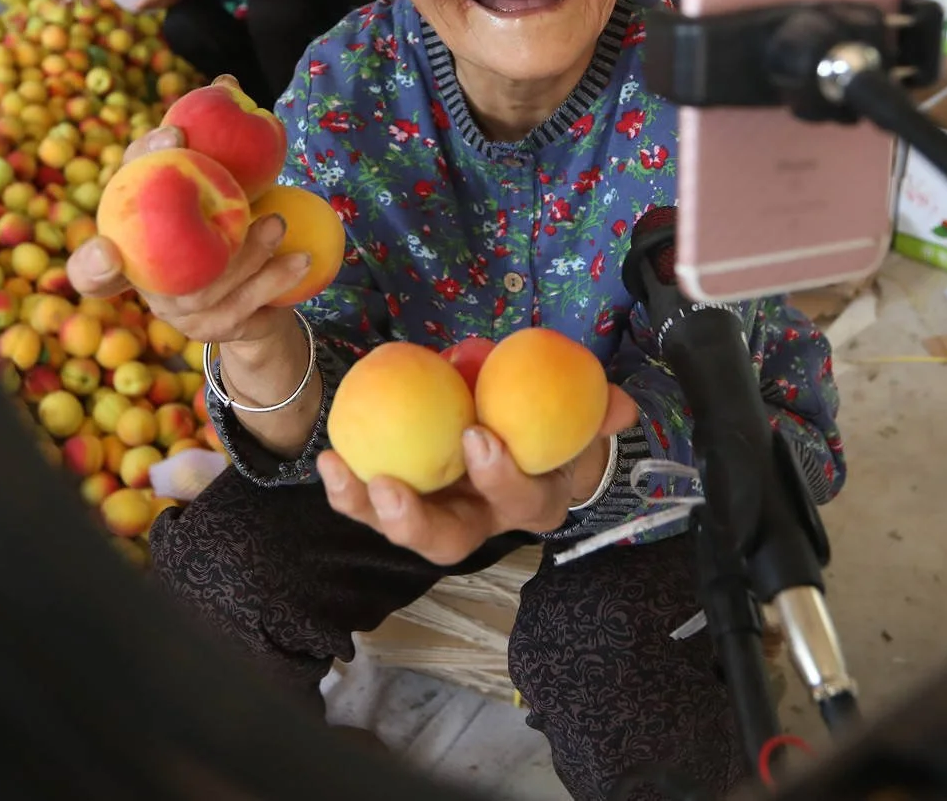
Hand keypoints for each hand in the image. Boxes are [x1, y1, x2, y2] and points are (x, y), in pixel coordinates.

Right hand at [64, 83, 309, 348]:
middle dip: (179, 217)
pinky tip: (302, 257)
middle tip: (215, 183)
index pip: (95, 237)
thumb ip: (211, 138)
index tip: (125, 207)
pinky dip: (274, 278)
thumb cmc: (225, 221)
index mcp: (128, 240)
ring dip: (244, 253)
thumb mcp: (217, 180)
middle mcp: (141, 279)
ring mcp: (173, 310)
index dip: (98, 211)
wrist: (253, 292)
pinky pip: (242, 307)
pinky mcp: (211, 331)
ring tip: (278, 221)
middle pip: (148, 261)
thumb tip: (225, 82)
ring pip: (203, 287)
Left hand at [316, 387, 639, 564]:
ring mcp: (440, 515)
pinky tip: (327, 457)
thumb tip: (619, 406)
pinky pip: (372, 500)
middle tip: (387, 485)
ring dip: (366, 507)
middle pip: (448, 541)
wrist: (525, 433)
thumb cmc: (553, 424)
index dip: (498, 476)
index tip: (478, 436)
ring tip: (340, 472)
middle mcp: (482, 522)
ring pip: (402, 530)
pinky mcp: (404, 499)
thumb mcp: (580, 415)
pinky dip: (347, 486)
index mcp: (531, 502)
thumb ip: (598, 409)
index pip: (518, 499)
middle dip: (416, 522)